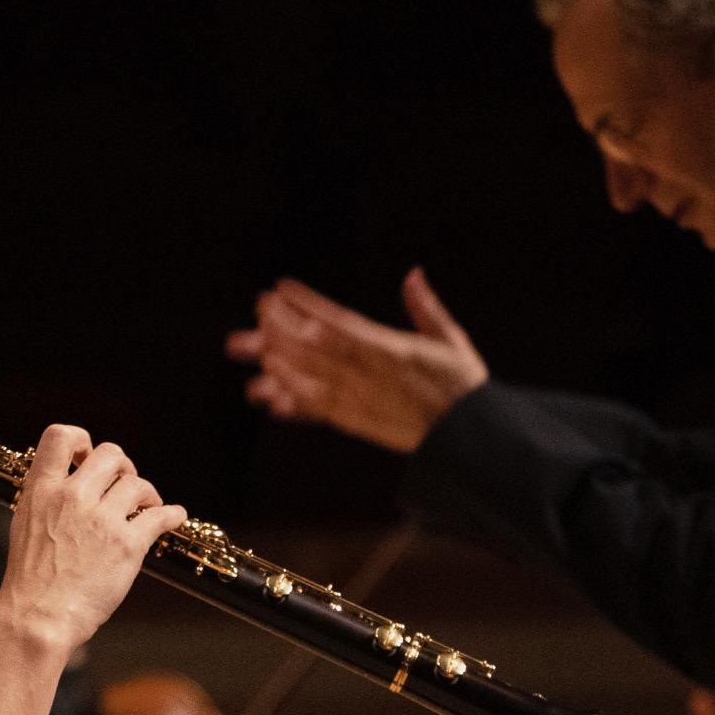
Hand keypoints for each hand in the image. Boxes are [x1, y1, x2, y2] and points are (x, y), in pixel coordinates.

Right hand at [0, 425, 192, 659]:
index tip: (87, 456)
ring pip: (137, 483)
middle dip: (122, 467)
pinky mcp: (127, 544)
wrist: (38, 617)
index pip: (61, 437)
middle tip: (124, 485)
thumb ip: (46, 501)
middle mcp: (72, 497)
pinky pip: (160, 516)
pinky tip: (173, 518)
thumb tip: (67, 487)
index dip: (81, 440)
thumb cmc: (30, 581)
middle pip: (110, 454)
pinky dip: (171, 515)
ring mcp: (101, 519)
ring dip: (146, 494)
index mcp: (42, 491)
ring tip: (146, 507)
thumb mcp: (24, 526)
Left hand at [226, 269, 489, 453]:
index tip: (280, 287)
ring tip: (250, 345)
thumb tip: (413, 274)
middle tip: (259, 307)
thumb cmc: (461, 386)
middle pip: (312, 347)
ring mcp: (357, 400)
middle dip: (280, 326)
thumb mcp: (450, 340)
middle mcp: (367, 375)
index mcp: (390, 350)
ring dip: (275, 359)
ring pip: (306, 378)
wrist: (465, 439)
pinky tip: (267, 394)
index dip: (306, 304)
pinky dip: (289, 400)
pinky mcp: (353, 422)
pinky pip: (314, 409)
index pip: (338, 322)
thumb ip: (426, 308)